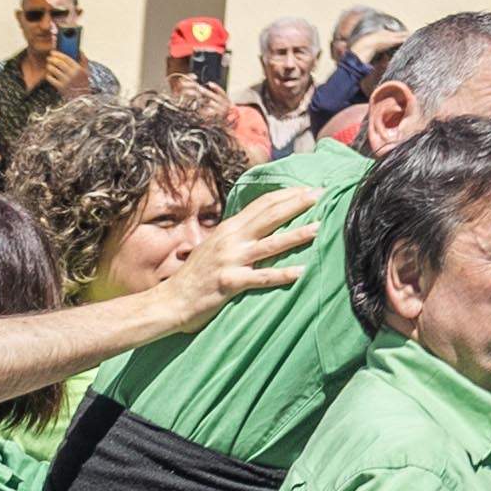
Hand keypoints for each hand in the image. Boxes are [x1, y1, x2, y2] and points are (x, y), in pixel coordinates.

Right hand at [176, 180, 319, 311]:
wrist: (169, 301)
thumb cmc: (194, 275)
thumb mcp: (213, 245)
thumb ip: (235, 234)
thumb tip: (258, 223)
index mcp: (228, 229)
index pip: (261, 204)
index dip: (286, 195)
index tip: (307, 188)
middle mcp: (231, 240)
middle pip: (269, 216)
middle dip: (297, 204)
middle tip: (321, 195)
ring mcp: (230, 260)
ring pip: (270, 244)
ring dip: (296, 235)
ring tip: (319, 228)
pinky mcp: (230, 282)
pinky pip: (261, 277)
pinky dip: (282, 274)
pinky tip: (301, 271)